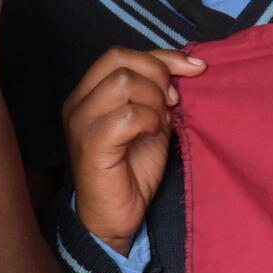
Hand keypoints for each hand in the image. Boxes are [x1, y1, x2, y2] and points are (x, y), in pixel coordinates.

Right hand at [63, 47, 205, 252]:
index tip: (194, 69)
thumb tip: (185, 68)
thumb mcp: (148, 121)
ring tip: (160, 122)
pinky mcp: (91, 144)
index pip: (120, 54)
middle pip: (119, 58)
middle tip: (171, 104)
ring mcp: (81, 122)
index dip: (162, 56)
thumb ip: (155, 93)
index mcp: (87, 94)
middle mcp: (78, 102)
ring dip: (153, 99)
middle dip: (157, 75)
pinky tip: (154, 134)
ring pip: (123, 82)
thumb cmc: (131, 171)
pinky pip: (127, 115)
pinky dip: (149, 120)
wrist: (113, 217)